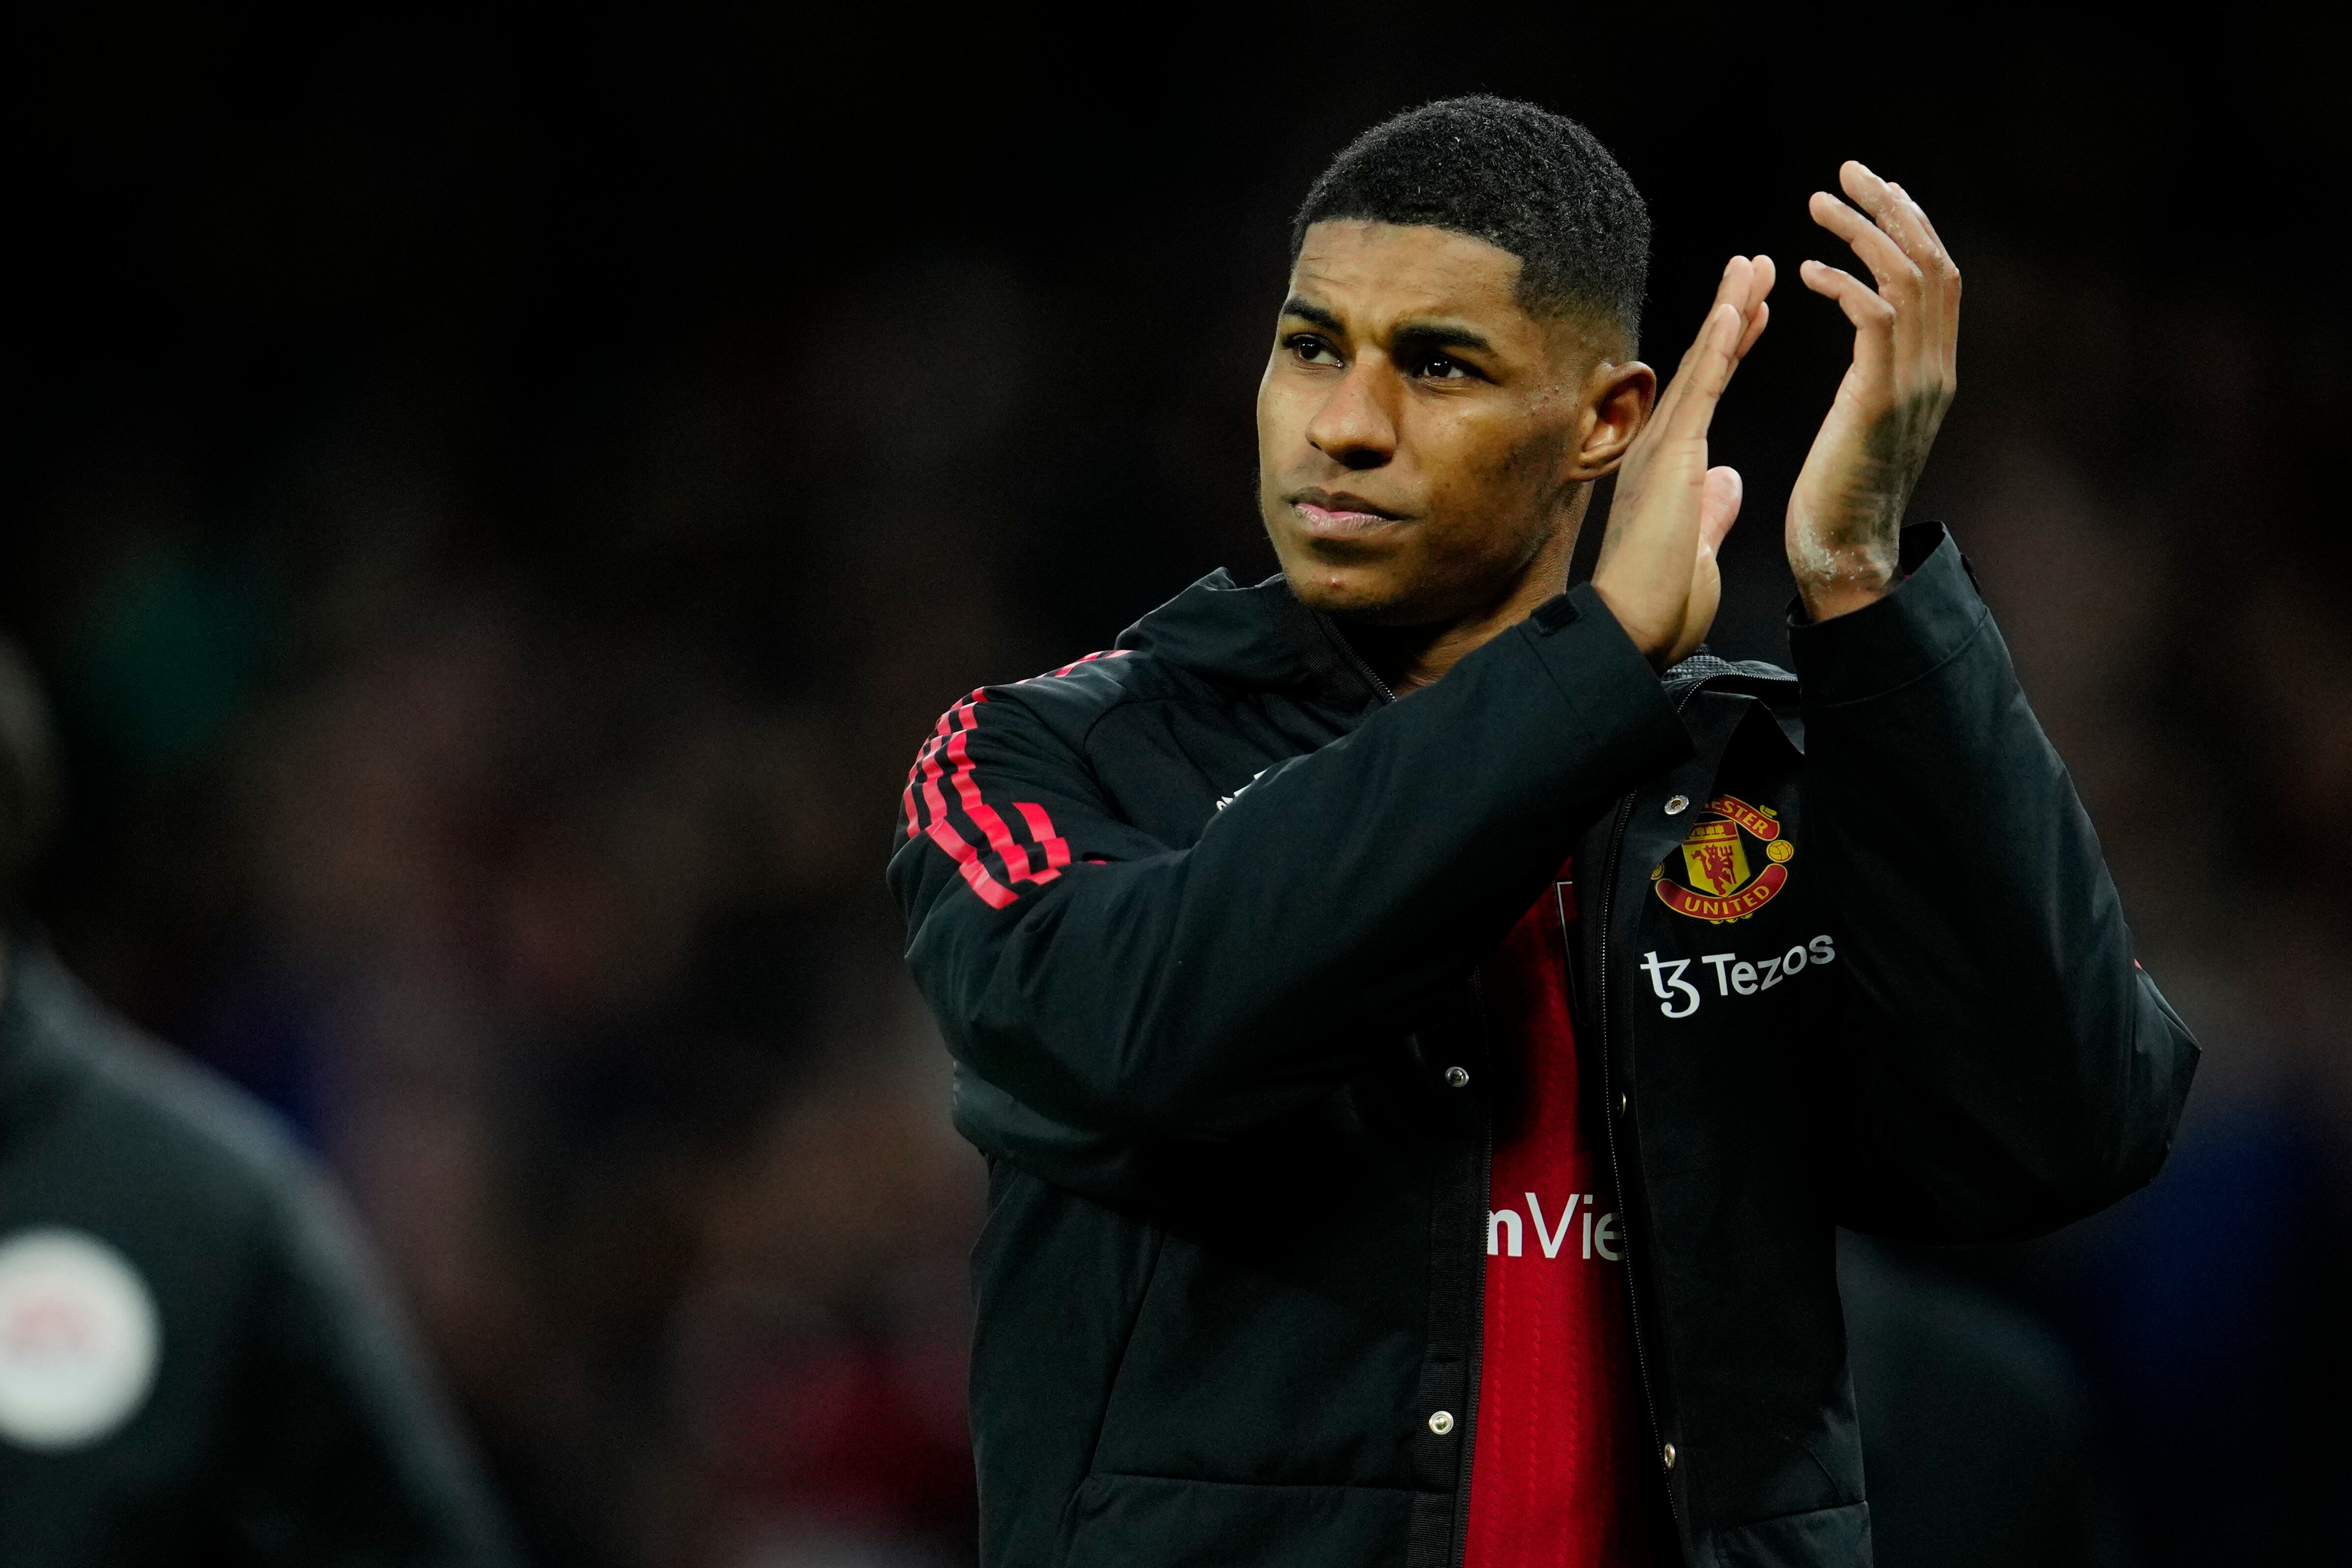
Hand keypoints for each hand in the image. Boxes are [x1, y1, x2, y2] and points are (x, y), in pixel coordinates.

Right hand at [1592, 256, 1773, 667]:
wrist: (1630, 630)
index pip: (1707, 395)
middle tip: (1756, 265)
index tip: (1753, 314)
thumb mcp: (1698, 545)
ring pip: (1703, 365)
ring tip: (1754, 264)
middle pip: (1703, 366)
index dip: (1731, 350)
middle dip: (1732, 313)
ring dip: (1729, 311)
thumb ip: (1711, 508)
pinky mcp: (1674, 459)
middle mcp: (1659, 448)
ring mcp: (1662, 449)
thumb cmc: (1657, 603)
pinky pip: (1702, 393)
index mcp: (1670, 468)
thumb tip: (1728, 481)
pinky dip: (1719, 348)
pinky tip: (1737, 308)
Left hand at [1788, 163, 1959, 619]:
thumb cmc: (1837, 500)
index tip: (1873, 190)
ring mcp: (1914, 384)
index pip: (1939, 277)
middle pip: (1932, 261)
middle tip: (1847, 171)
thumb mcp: (1867, 422)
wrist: (1843, 558)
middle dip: (1891, 207)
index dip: (1910, 225)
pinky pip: (1874, 317)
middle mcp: (1936, 370)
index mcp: (1933, 373)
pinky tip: (1805, 274)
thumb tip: (1872, 340)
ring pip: (1908, 277)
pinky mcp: (1879, 399)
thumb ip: (1878, 376)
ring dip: (1862, 231)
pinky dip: (1843, 283)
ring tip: (1818, 202)